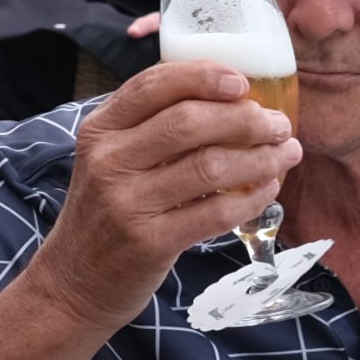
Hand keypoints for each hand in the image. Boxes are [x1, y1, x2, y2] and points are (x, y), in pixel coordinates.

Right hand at [20, 60, 299, 332]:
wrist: (74, 282)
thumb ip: (149, 129)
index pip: (154, 85)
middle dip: (246, 118)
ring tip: (286, 153)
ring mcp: (128, 203)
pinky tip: (268, 189)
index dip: (204, 76)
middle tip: (278, 124)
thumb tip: (227, 99)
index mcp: (100, 130)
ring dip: (260, 157)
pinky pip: (216, 211)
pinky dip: (252, 197)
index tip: (243, 82)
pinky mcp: (150, 242)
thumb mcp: (108, 161)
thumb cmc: (103, 215)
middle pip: (190, 121)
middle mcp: (109, 161)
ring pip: (210, 165)